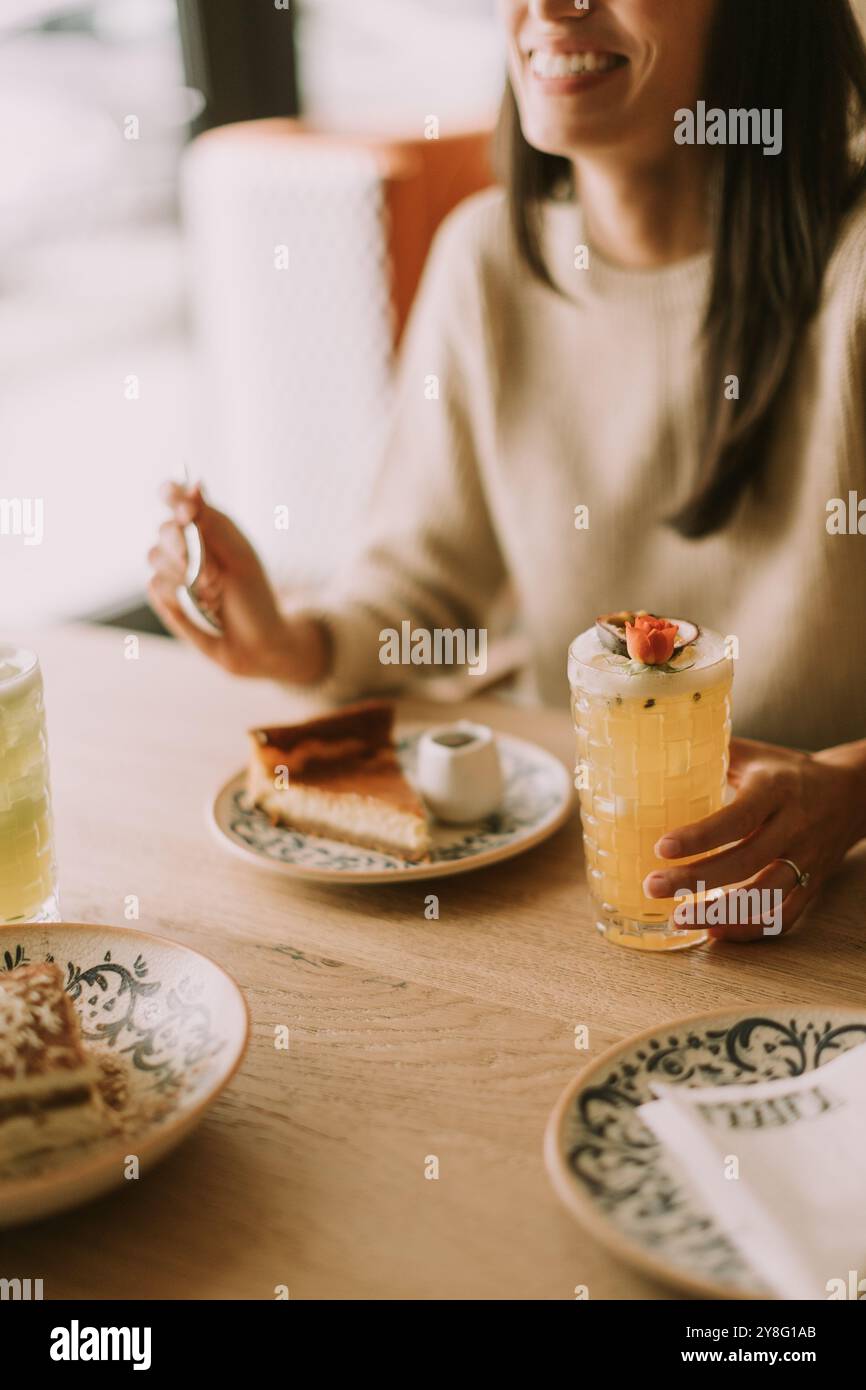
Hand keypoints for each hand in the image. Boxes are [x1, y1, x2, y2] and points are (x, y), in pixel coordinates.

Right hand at [146, 482, 328, 682]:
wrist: (257, 642)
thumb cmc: (254, 595)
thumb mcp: (239, 555)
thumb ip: (213, 522)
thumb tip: (195, 484)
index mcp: (204, 527)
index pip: (174, 497)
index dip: (172, 495)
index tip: (188, 509)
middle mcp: (183, 546)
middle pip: (163, 529)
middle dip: (186, 545)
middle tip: (214, 570)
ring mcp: (170, 573)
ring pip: (155, 557)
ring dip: (188, 576)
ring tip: (215, 593)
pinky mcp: (164, 600)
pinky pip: (157, 588)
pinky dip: (181, 598)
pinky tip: (202, 609)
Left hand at [642, 736, 865, 940]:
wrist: (852, 794)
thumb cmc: (789, 772)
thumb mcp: (756, 754)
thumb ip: (714, 752)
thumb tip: (663, 749)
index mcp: (776, 790)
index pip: (738, 817)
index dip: (701, 836)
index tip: (661, 847)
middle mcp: (793, 827)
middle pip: (746, 861)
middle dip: (696, 879)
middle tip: (653, 887)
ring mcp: (806, 859)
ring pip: (765, 895)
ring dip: (720, 913)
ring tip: (679, 919)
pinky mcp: (813, 884)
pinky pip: (784, 916)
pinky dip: (750, 929)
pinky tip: (715, 930)